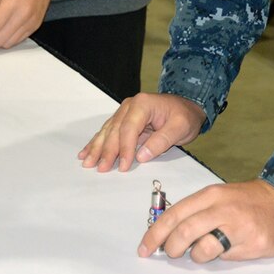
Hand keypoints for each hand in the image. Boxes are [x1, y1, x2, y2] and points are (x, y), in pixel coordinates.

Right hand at [78, 93, 206, 171]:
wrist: (187, 106)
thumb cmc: (185, 116)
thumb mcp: (180, 128)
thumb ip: (161, 141)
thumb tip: (141, 156)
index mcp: (143, 104)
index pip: (129, 128)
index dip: (124, 149)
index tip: (122, 166)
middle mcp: (130, 105)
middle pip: (114, 130)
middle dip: (106, 151)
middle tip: (100, 169)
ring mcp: (125, 111)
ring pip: (108, 131)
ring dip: (97, 148)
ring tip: (87, 162)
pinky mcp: (124, 119)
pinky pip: (108, 131)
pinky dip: (97, 143)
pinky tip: (86, 152)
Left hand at [139, 180, 273, 260]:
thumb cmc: (250, 202)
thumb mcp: (221, 197)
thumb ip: (197, 212)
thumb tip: (168, 234)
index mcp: (210, 195)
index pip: (173, 215)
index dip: (154, 234)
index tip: (144, 248)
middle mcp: (222, 208)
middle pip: (183, 232)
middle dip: (170, 248)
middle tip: (170, 254)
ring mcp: (238, 226)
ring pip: (202, 248)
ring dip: (195, 256)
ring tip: (202, 252)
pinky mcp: (253, 243)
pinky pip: (225, 257)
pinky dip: (219, 258)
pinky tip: (227, 251)